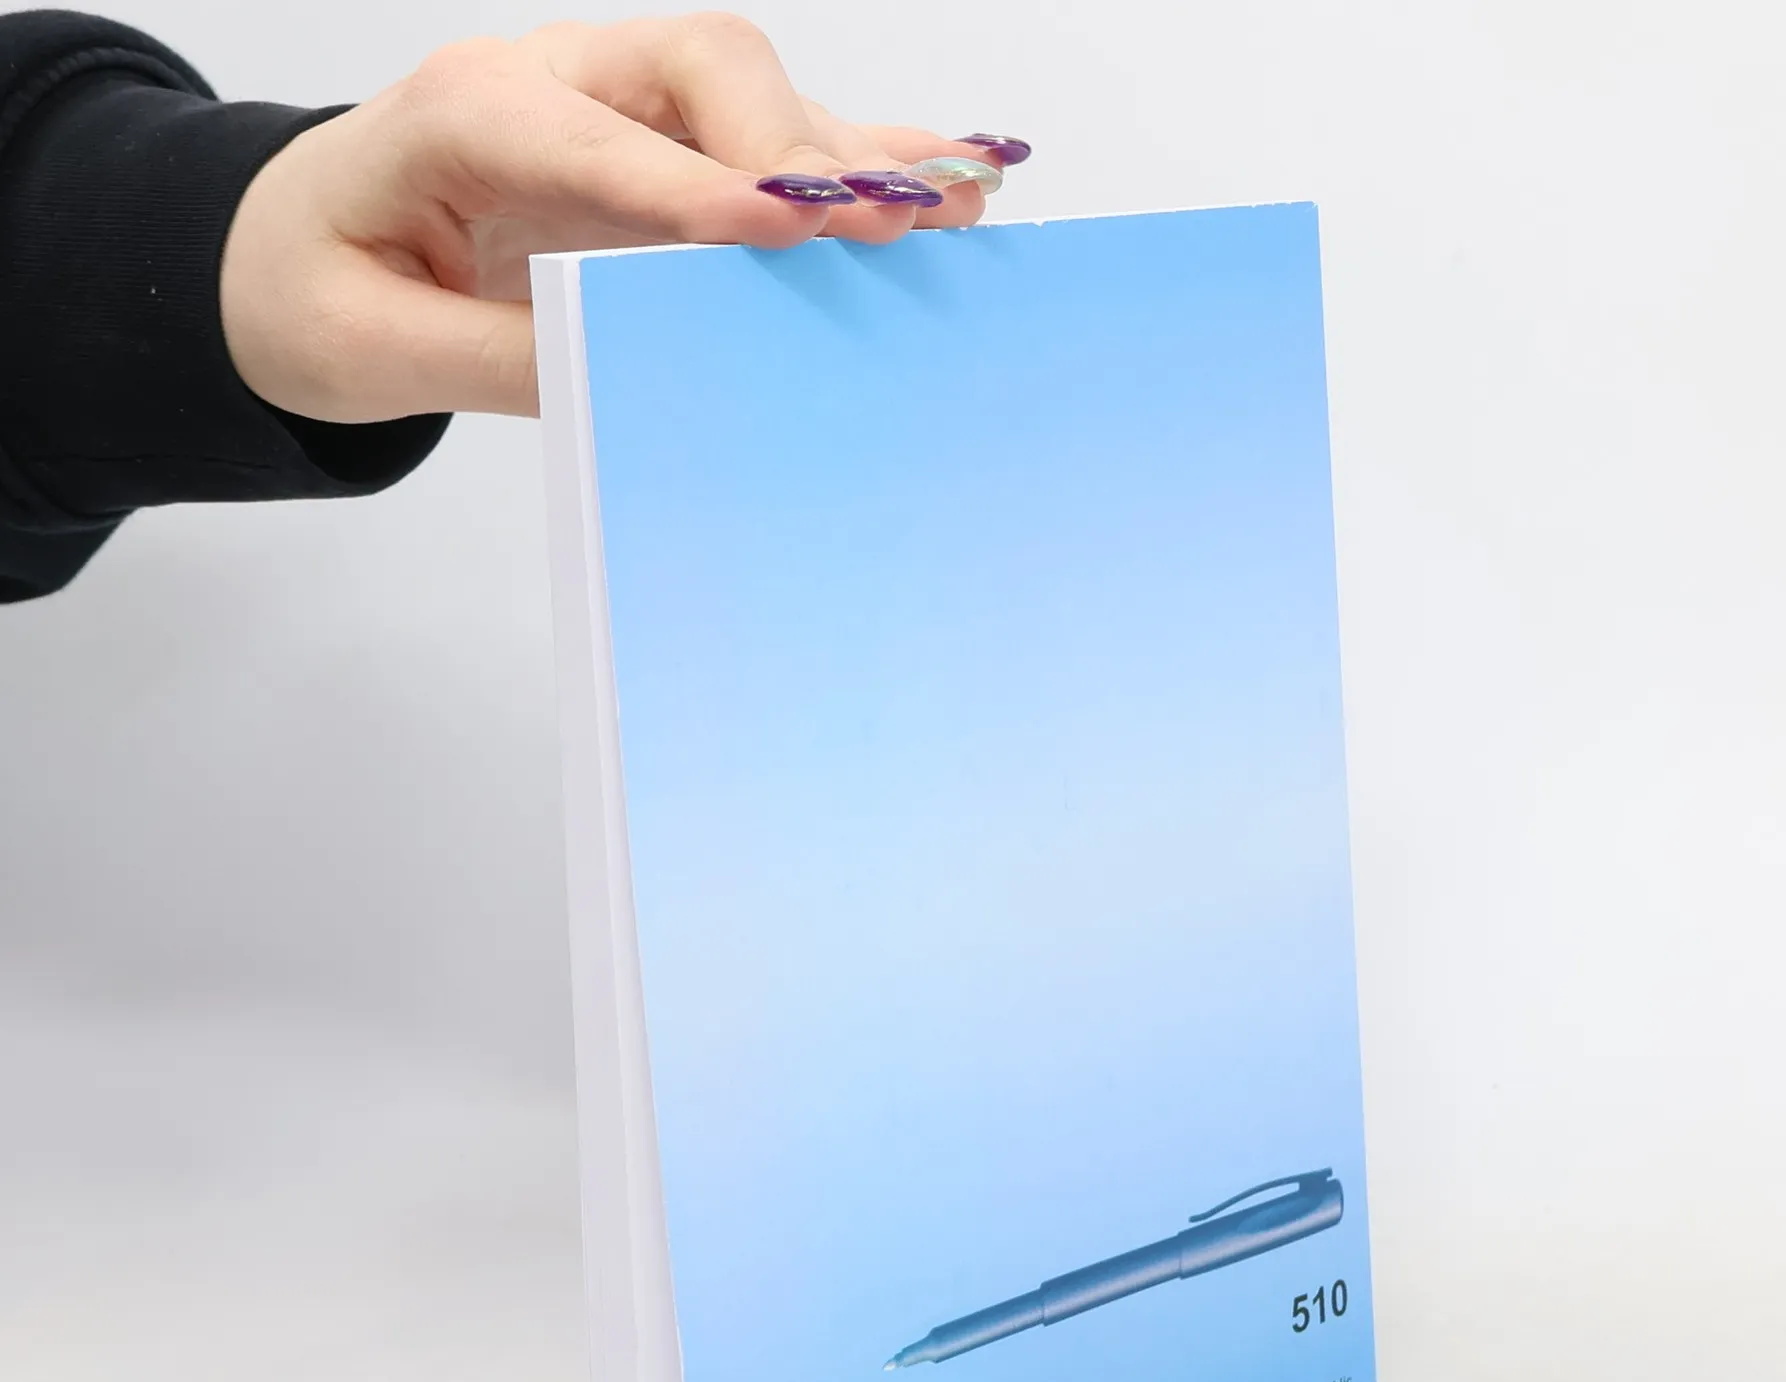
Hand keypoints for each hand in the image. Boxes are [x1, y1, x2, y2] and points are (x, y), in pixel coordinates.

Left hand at [220, 14, 1028, 422]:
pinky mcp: (664, 160)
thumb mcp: (369, 345)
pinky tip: (949, 181)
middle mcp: (557, 87)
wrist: (295, 251)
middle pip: (703, 72)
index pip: (595, 135)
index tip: (780, 228)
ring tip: (951, 207)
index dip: (696, 184)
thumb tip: (621, 365)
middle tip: (871, 227)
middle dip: (792, 149)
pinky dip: (859, 163)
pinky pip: (771, 146)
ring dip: (850, 158)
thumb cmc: (319, 284)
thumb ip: (492, 354)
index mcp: (462, 113)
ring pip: (756, 100)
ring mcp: (620, 114)